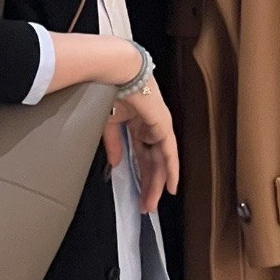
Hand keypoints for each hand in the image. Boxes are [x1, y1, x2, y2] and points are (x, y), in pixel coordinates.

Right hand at [102, 84, 178, 213]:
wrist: (117, 73)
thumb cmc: (110, 91)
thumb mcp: (108, 124)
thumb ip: (113, 145)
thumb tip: (116, 163)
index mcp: (136, 124)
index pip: (141, 156)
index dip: (140, 175)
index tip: (138, 193)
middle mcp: (150, 128)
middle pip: (152, 163)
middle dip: (148, 186)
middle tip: (145, 206)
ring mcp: (159, 127)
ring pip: (161, 163)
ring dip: (157, 184)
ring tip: (152, 204)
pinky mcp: (163, 127)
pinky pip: (169, 153)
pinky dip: (171, 170)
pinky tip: (171, 187)